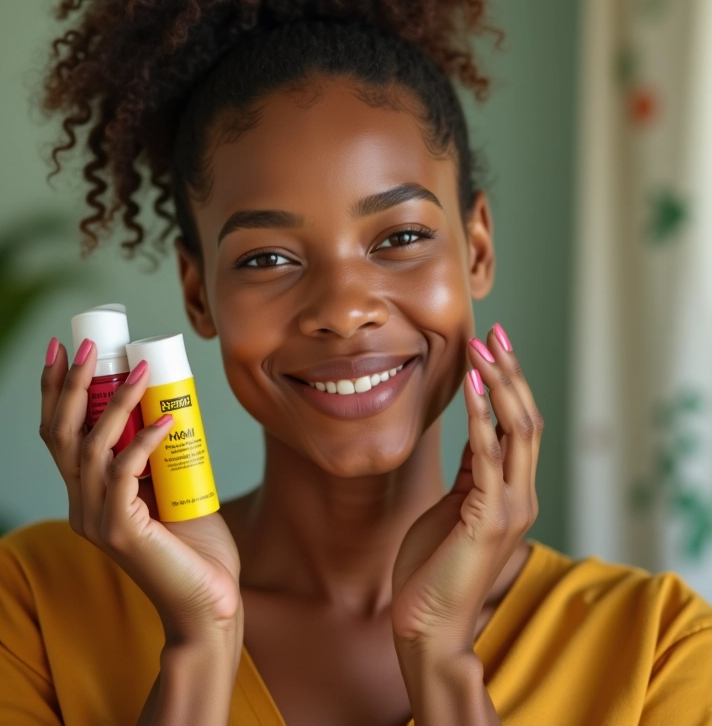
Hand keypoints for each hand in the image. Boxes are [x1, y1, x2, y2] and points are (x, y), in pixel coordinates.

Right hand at [40, 337, 241, 645]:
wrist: (209, 601)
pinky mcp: (120, 531)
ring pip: (92, 448)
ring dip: (116, 403)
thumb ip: (157, 460)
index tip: (64, 350)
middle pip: (61, 435)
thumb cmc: (194, 545)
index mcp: (87, 495)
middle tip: (89, 345)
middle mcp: (81, 506)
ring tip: (142, 369)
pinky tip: (167, 419)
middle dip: (70, 384)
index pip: (59, 435)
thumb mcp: (168, 490)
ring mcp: (96, 519)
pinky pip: (124, 473)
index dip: (54, 392)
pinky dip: (144, 441)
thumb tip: (168, 411)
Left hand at [390, 323, 542, 651]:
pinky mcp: (488, 518)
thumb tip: (477, 430)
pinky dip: (480, 415)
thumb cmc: (435, 565)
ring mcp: (510, 506)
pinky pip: (488, 455)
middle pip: (527, 418)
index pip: (519, 424)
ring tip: (482, 347)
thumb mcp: (455, 504)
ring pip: (518, 430)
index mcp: (511, 490)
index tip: (493, 345)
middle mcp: (520, 494)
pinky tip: (468, 385)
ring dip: (499, 384)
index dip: (508, 383)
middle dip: (510, 371)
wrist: (428, 623)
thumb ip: (472, 471)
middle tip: (495, 331)